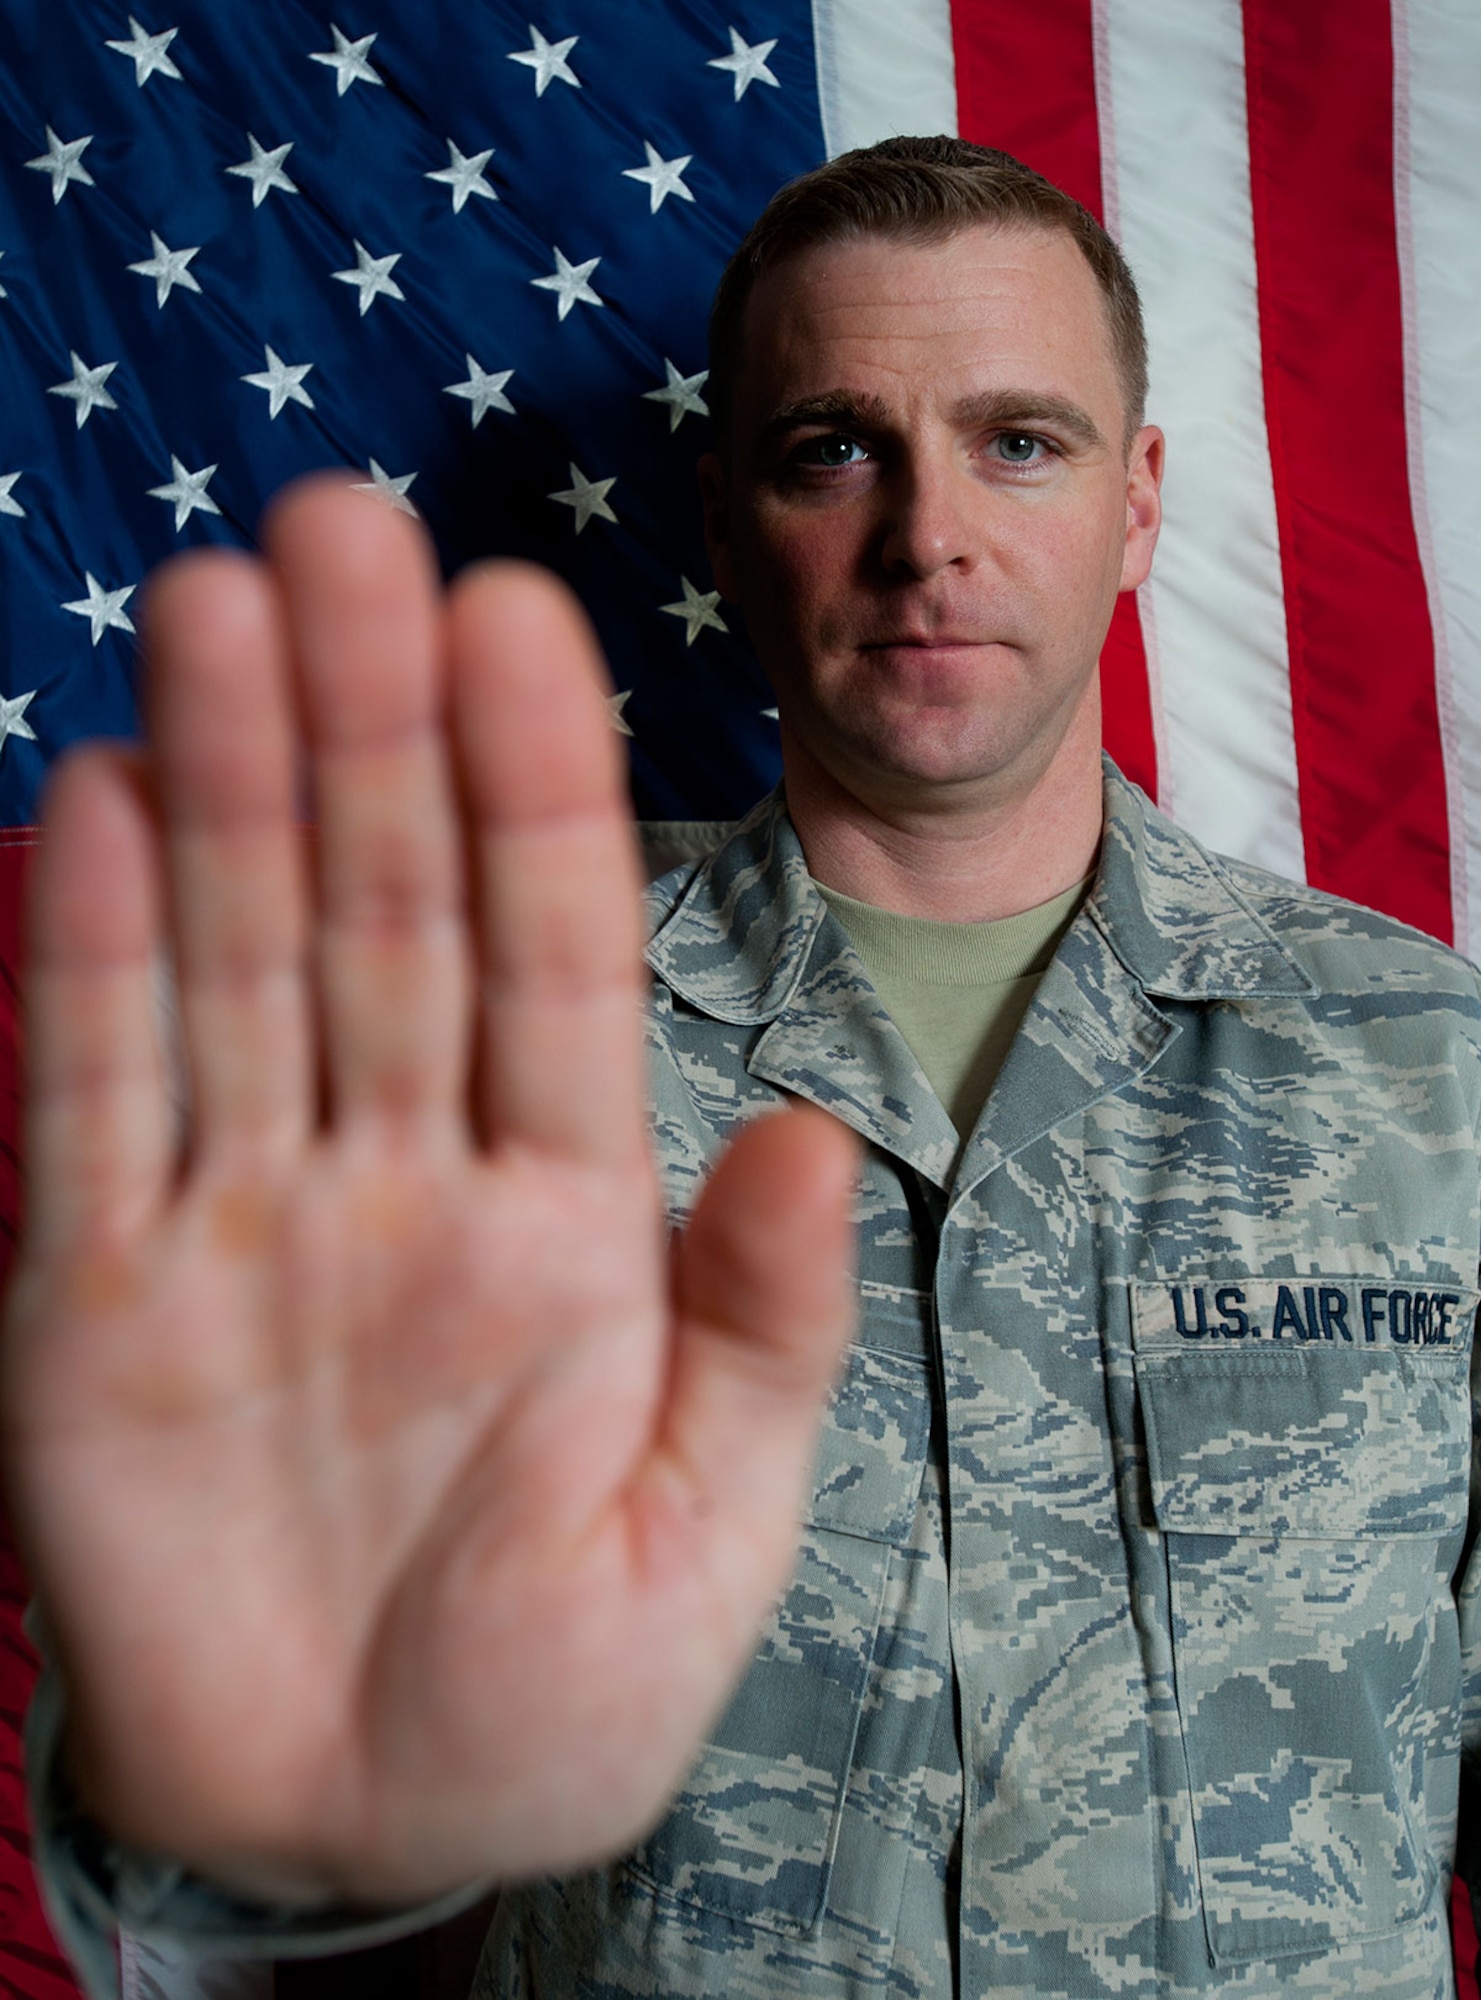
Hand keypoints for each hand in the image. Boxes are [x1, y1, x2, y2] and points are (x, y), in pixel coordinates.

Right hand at [1, 478, 856, 1907]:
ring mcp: (247, 1217)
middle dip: (370, 722)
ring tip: (223, 597)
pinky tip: (107, 795)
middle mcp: (406, 1175)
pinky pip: (96, 1091)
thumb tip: (813, 1142)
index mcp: (570, 1221)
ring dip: (232, 778)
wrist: (356, 1823)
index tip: (520, 616)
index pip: (555, 954)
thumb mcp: (704, 1539)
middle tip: (346, 521)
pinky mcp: (96, 1292)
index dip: (536, 787)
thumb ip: (758, 1336)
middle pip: (386, 908)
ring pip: (239, 956)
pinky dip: (94, 953)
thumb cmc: (557, 1701)